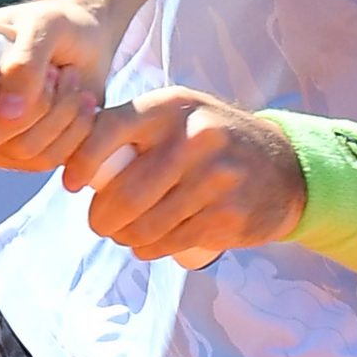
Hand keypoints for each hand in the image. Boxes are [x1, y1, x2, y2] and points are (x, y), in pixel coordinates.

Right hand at [0, 0, 112, 170]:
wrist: (87, 45)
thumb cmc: (59, 26)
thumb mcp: (46, 25)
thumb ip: (24, 62)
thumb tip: (8, 114)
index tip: (13, 65)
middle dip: (37, 103)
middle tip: (58, 71)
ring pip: (22, 150)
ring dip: (62, 113)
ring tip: (73, 82)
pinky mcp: (21, 157)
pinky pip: (45, 161)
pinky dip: (75, 132)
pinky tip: (82, 105)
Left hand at [60, 88, 306, 262]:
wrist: (286, 167)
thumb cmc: (214, 141)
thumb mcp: (180, 115)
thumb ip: (134, 126)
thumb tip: (72, 152)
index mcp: (172, 107)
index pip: (109, 129)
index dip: (82, 161)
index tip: (71, 183)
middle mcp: (195, 137)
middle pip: (124, 192)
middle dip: (101, 217)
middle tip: (101, 223)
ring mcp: (215, 177)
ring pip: (145, 224)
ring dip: (124, 237)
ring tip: (124, 235)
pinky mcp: (228, 215)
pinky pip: (170, 242)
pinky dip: (149, 249)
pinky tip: (147, 245)